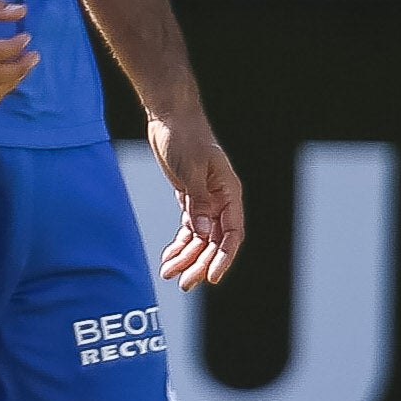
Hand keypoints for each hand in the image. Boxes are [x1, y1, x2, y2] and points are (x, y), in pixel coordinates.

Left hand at [144, 115, 243, 286]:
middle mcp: (220, 200)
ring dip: (187, 258)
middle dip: (201, 264)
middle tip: (184, 284)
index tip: (212, 277)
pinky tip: (168, 258)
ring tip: (169, 275)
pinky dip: (179, 244)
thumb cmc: (184, 136)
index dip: (224, 257)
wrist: (169, 116)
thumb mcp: (190, 167)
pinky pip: (189, 229)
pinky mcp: (190, 199)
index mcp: (229, 192)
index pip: (232, 233)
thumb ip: (198, 200)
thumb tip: (204, 232)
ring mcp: (206, 200)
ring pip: (200, 238)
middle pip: (215, 241)